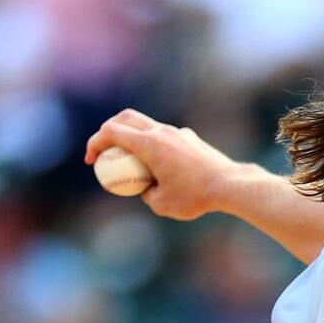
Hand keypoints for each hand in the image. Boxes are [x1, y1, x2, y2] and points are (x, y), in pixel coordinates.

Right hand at [84, 109, 241, 219]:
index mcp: (149, 143)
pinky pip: (164, 136)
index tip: (92, 161)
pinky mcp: (190, 138)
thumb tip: (144, 189)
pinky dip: (153, 145)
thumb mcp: (161, 204)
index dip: (95, 143)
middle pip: (125, 118)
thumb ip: (145, 194)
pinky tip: (159, 166)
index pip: (111, 131)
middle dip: (108, 131)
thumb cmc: (195, 196)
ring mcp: (178, 132)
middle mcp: (162, 132)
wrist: (230, 185)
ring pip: (146, 125)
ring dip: (133, 137)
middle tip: (104, 151)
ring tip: (132, 163)